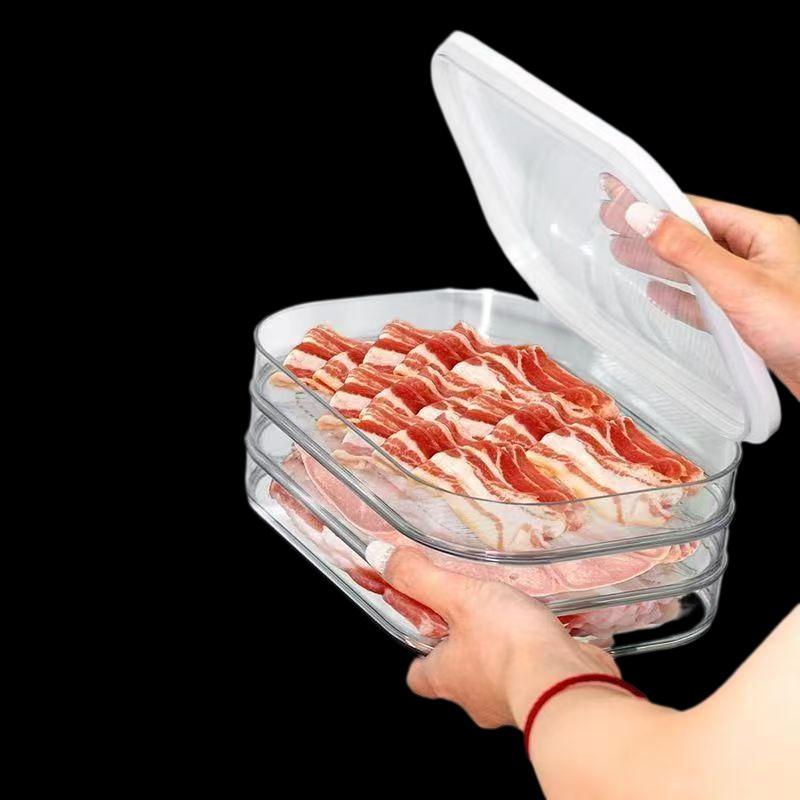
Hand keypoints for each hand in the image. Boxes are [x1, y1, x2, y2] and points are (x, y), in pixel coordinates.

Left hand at [368, 544, 618, 728]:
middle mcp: (474, 699)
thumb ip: (420, 579)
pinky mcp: (546, 698)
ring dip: (506, 651)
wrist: (566, 682)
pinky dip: (537, 656)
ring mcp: (511, 704)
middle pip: (459, 675)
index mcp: (445, 677)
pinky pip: (535, 675)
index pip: (418, 676)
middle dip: (467, 647)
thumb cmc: (507, 644)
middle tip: (477, 614)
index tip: (426, 630)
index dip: (420, 654)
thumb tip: (380, 557)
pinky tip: (548, 631)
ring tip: (516, 616)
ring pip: (500, 676)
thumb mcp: (458, 597)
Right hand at [601, 175, 799, 398]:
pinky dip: (677, 296)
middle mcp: (758, 255)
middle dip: (650, 232)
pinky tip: (657, 293)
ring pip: (694, 268)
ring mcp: (751, 286)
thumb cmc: (799, 328)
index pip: (697, 210)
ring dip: (658, 262)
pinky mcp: (745, 317)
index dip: (655, 205)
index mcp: (763, 233)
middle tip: (612, 223)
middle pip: (691, 237)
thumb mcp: (737, 283)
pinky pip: (703, 300)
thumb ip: (688, 250)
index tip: (621, 199)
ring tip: (623, 253)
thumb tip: (646, 218)